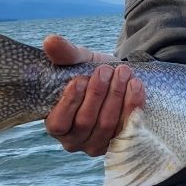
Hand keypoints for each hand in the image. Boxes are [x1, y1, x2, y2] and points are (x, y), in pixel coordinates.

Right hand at [42, 34, 145, 156]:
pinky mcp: (121, 142)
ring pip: (107, 124)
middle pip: (86, 122)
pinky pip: (128, 126)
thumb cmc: (91, 73)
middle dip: (98, 93)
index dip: (69, 103)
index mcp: (57, 125)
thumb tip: (50, 41)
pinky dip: (133, 104)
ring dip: (116, 96)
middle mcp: (75, 140)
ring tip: (123, 72)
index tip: (80, 79)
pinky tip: (136, 85)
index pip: (59, 123)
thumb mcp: (79, 61)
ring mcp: (98, 144)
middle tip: (107, 70)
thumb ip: (65, 54)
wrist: (119, 78)